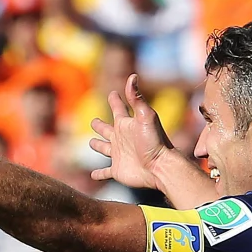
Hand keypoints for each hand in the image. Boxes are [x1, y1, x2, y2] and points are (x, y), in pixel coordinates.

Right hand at [89, 75, 174, 190]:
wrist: (160, 166)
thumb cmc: (154, 141)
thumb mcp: (145, 116)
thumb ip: (136, 98)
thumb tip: (132, 76)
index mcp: (126, 125)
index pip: (118, 109)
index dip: (114, 101)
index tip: (112, 93)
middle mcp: (121, 138)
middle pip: (107, 129)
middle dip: (100, 125)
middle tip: (94, 121)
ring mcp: (118, 154)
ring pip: (104, 148)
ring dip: (98, 146)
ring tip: (92, 143)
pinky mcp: (117, 170)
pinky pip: (105, 172)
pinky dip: (99, 174)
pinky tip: (93, 175)